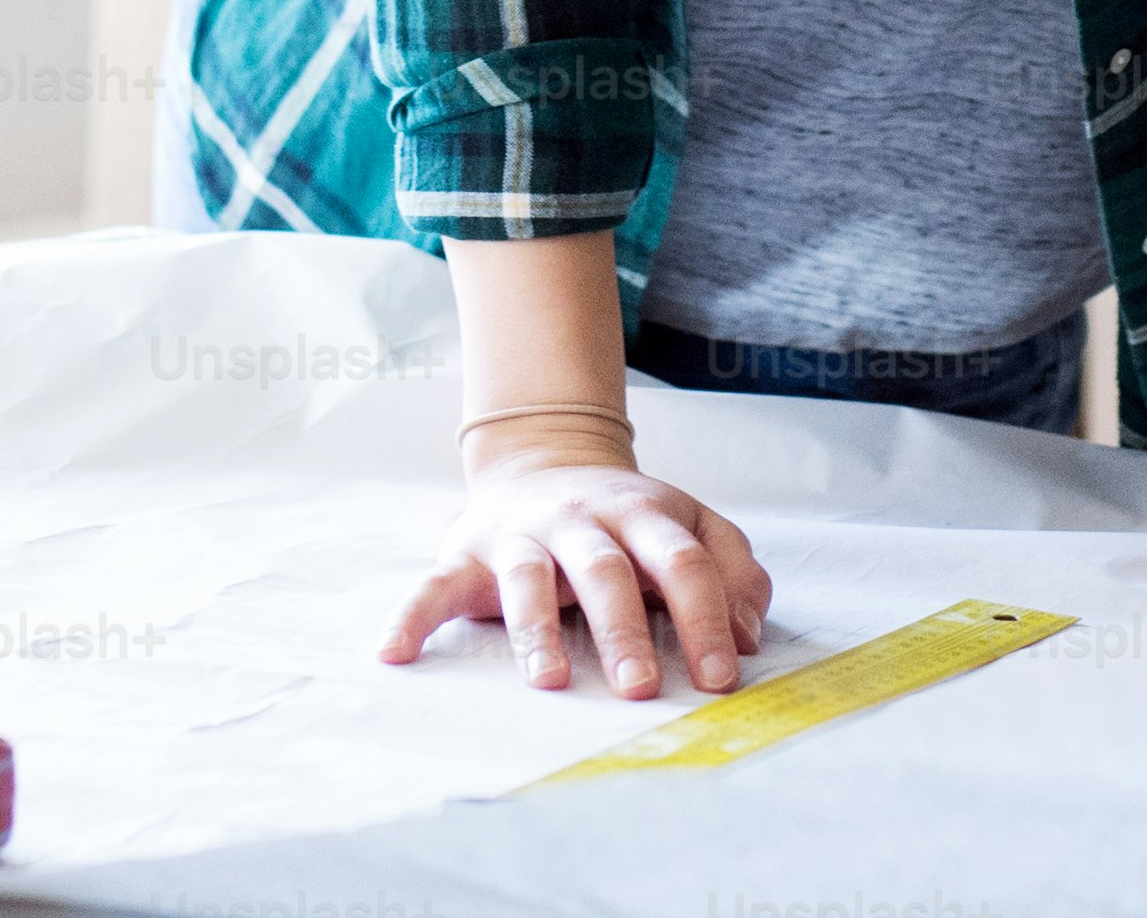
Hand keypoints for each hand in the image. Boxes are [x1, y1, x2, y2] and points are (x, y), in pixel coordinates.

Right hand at [376, 409, 772, 699]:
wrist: (542, 459)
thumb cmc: (628, 517)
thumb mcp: (692, 524)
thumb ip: (733, 571)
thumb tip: (750, 636)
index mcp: (643, 513)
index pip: (681, 562)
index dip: (705, 619)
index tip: (720, 679)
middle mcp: (580, 520)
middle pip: (606, 570)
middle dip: (624, 630)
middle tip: (640, 688)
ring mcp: (520, 535)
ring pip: (529, 577)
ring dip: (538, 629)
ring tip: (552, 679)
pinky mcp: (466, 553)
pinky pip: (434, 585)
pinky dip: (412, 616)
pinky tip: (396, 653)